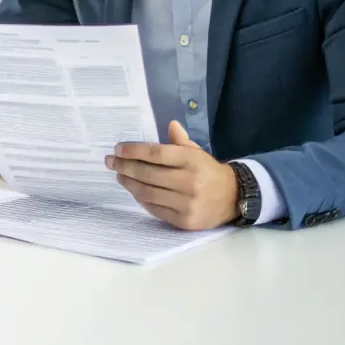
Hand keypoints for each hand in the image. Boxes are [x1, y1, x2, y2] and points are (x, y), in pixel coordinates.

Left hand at [106, 121, 238, 230]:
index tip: (118, 149)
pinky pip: (155, 209)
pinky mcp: (184, 221)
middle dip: (125, 167)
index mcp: (191, 160)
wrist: (234, 197)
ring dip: (129, 184)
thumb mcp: (197, 152)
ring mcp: (187, 203)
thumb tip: (170, 124)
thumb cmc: (209, 171)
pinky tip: (134, 191)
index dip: (133, 151)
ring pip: (148, 193)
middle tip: (111, 161)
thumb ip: (180, 140)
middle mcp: (189, 182)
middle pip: (148, 174)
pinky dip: (141, 199)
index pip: (156, 154)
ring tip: (120, 175)